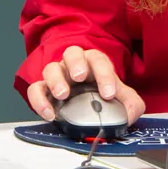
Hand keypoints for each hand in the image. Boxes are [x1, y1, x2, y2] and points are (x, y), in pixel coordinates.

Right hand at [25, 46, 145, 123]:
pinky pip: (35, 90)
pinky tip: (49, 114)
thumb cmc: (103, 95)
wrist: (89, 103)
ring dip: (55, 80)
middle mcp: (73, 66)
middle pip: (71, 53)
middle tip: (79, 76)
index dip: (104, 75)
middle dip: (76, 63)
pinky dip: (39, 100)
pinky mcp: (43, 91)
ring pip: (50, 68)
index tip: (109, 94)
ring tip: (62, 94)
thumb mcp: (123, 98)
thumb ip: (132, 104)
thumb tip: (129, 116)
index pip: (98, 60)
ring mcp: (57, 77)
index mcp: (93, 63)